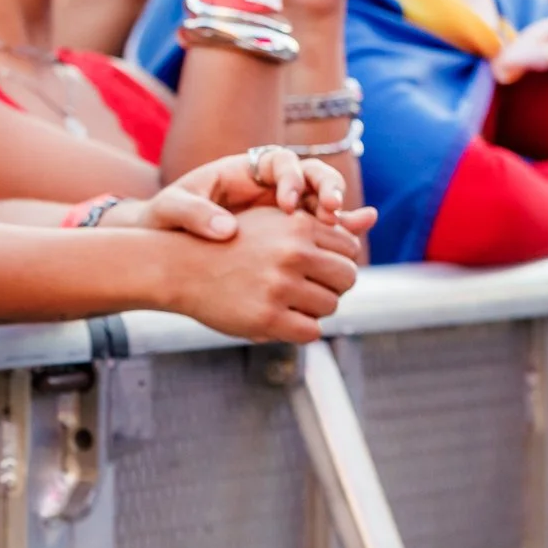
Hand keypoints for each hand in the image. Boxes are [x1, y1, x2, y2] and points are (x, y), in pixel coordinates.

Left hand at [117, 151, 376, 239]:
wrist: (169, 243)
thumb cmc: (167, 218)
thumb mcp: (170, 209)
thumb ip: (193, 212)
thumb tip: (226, 229)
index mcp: (243, 170)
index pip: (279, 161)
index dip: (290, 178)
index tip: (287, 204)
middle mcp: (271, 185)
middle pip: (312, 174)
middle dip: (326, 187)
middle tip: (331, 211)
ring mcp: (285, 209)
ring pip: (323, 200)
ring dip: (338, 211)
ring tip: (343, 226)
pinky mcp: (292, 233)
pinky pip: (321, 228)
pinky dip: (340, 230)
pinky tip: (358, 235)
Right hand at [163, 206, 362, 342]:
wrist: (176, 265)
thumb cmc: (229, 244)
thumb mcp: (270, 220)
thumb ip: (317, 221)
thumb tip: (372, 216)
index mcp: (296, 225)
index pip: (348, 249)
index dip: (333, 259)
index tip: (311, 264)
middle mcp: (291, 252)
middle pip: (347, 278)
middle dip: (331, 285)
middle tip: (304, 286)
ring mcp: (279, 286)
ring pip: (331, 306)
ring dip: (314, 308)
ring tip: (287, 301)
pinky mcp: (268, 317)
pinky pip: (311, 331)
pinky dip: (299, 328)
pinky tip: (278, 317)